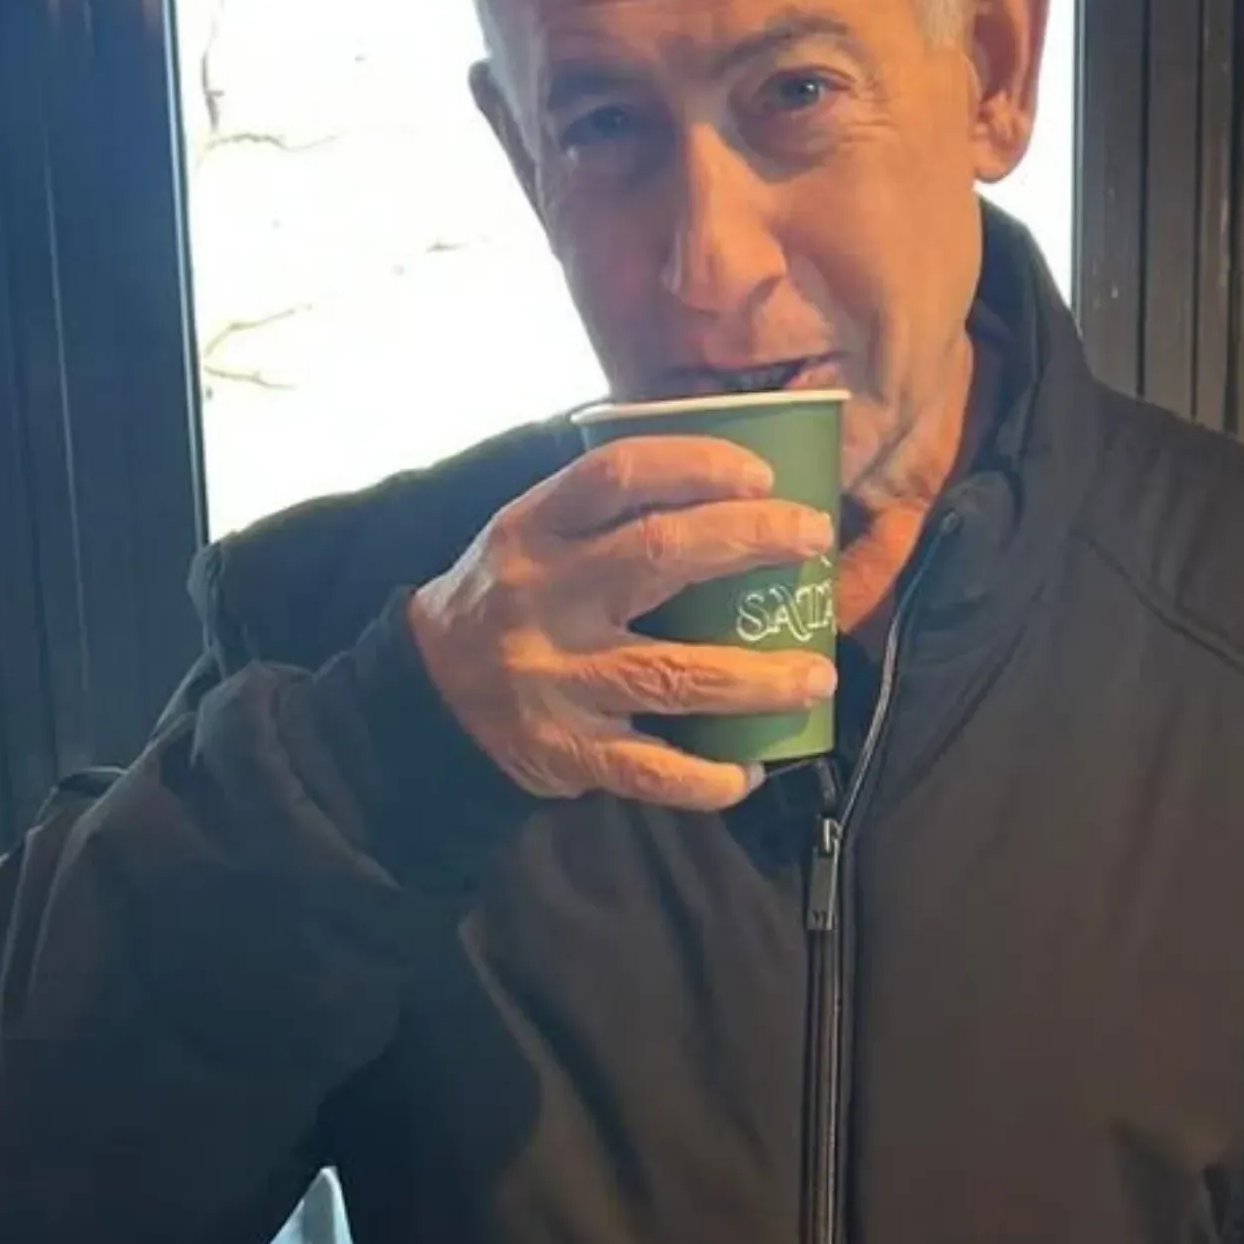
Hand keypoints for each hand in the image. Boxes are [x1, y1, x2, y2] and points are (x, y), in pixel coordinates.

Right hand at [407, 442, 835, 811]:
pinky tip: (750, 772)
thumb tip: (726, 490)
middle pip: (658, 555)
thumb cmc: (507, 601)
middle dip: (750, 543)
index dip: (696, 465)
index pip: (618, 473)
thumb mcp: (529, 534)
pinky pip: (650, 770)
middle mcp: (545, 596)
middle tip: (813, 541)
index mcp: (535, 527)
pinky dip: (707, 777)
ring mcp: (556, 678)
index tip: (762, 475)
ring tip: (817, 676)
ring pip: (674, 674)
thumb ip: (603, 513)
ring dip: (757, 679)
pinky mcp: (565, 749)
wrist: (427, 697)